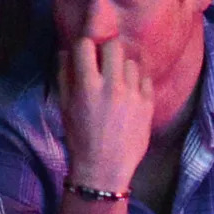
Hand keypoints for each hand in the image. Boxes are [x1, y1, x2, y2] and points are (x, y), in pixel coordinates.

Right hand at [58, 38, 153, 190]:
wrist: (104, 168)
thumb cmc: (80, 138)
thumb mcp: (65, 107)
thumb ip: (65, 76)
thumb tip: (65, 51)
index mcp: (88, 86)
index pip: (86, 45)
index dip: (84, 46)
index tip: (86, 52)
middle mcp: (112, 86)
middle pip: (114, 46)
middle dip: (106, 50)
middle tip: (104, 63)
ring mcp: (133, 95)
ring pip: (131, 63)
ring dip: (122, 69)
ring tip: (117, 83)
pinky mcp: (148, 104)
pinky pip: (145, 79)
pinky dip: (137, 83)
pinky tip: (129, 96)